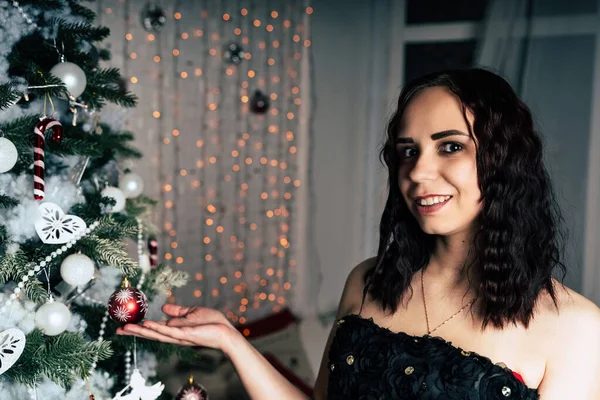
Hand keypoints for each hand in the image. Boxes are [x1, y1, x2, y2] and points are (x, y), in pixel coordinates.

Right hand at [116, 304, 238, 352]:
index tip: (125, 326)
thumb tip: (163, 308)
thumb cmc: (212, 322)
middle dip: (135, 332)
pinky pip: (170, 331)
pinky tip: (147, 324)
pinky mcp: (186, 334)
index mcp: (175, 329)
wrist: (225, 331)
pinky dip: (158, 328)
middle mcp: (174, 335)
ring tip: (126, 328)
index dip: (140, 328)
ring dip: (141, 331)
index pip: (154, 329)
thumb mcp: (192, 312)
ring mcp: (179, 336)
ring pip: (157, 333)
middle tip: (118, 330)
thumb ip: (178, 311)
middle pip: (151, 333)